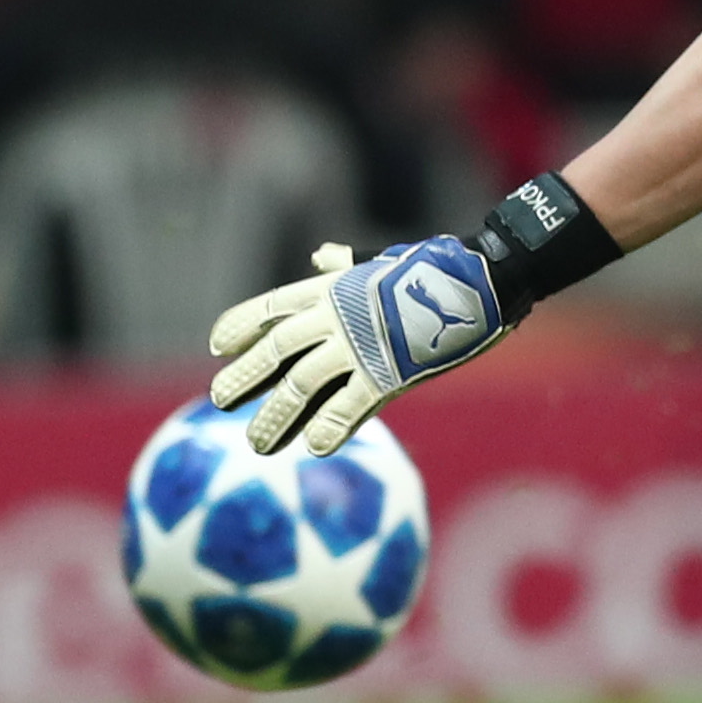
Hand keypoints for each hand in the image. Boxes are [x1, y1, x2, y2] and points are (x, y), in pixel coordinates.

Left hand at [207, 235, 512, 455]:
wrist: (484, 278)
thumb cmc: (436, 268)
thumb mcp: (383, 260)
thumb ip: (346, 265)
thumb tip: (322, 255)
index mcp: (332, 290)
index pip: (271, 307)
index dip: (240, 324)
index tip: (217, 345)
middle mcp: (336, 317)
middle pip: (274, 350)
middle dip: (244, 376)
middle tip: (218, 399)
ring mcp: (359, 346)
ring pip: (300, 385)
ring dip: (275, 416)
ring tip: (257, 443)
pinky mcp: (388, 373)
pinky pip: (347, 406)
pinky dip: (329, 427)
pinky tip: (315, 446)